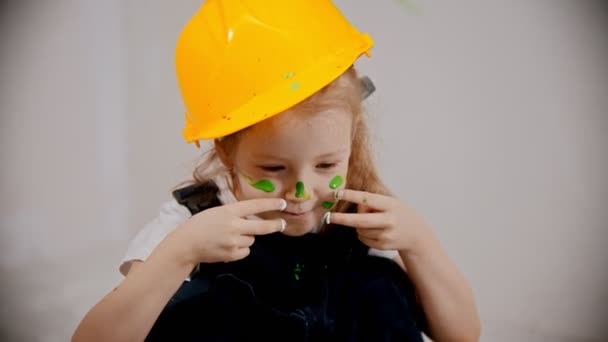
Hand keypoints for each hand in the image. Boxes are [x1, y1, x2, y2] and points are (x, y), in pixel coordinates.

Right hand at [171, 198, 286, 264]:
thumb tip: (254, 217)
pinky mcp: (232, 254)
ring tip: (230, 236)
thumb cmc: (201, 225)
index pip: (255, 206)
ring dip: (246, 238)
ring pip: (252, 239)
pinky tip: (228, 245)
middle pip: (262, 226)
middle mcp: (234, 226)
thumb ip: (235, 214)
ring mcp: (233, 241)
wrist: (186, 244)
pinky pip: (246, 251)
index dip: (271, 205)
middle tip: (282, 224)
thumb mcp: (218, 212)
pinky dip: (241, 249)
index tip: (282, 204)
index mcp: (229, 211)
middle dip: (274, 225)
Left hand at [328, 189, 431, 253]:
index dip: (352, 196)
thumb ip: (372, 202)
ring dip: (358, 225)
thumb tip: (352, 205)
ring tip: (372, 221)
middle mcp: (389, 220)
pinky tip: (375, 231)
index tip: (338, 193)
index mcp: (390, 205)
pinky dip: (363, 233)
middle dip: (343, 219)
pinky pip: (363, 238)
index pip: (368, 199)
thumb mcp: (389, 202)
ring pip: (359, 229)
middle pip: (361, 220)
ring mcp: (386, 235)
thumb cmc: (398, 214)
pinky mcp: (382, 245)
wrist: (416, 234)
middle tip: (329, 216)